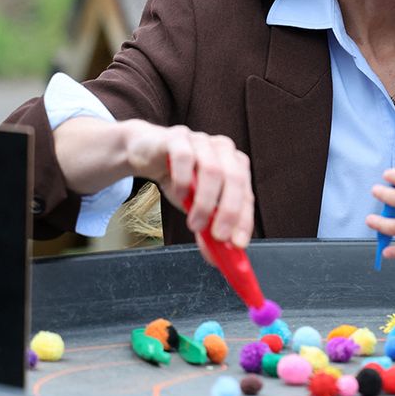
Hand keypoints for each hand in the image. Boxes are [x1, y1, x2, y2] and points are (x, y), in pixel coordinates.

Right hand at [121, 120, 254, 248]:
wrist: (147, 153)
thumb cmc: (179, 179)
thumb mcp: (196, 207)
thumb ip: (208, 229)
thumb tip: (219, 258)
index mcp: (236, 166)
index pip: (247, 196)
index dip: (244, 221)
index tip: (238, 244)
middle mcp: (224, 150)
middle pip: (235, 180)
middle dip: (229, 212)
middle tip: (218, 237)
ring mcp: (202, 140)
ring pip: (212, 170)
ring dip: (204, 203)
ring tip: (193, 223)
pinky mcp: (178, 137)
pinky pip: (185, 157)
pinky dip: (183, 180)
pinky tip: (178, 195)